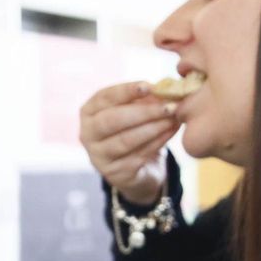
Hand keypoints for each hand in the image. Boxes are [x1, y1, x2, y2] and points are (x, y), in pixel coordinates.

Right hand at [79, 81, 178, 204]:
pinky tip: (170, 132)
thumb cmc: (134, 130)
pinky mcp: (114, 174)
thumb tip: (162, 88)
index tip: (149, 86)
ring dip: (153, 128)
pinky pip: (138, 156)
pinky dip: (157, 142)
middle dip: (143, 112)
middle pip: (112, 120)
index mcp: (88, 112)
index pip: (105, 97)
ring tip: (173, 119)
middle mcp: (87, 135)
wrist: (137, 168)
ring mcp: (99, 157)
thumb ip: (144, 99)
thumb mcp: (135, 111)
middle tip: (168, 106)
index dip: (126, 91)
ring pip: (126, 140)